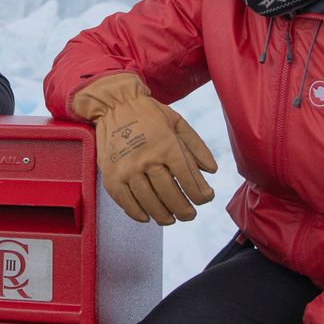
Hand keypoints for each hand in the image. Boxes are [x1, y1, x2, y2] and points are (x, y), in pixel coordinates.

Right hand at [70, 73, 217, 225]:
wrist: (115, 104)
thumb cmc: (149, 114)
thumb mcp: (178, 123)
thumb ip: (197, 147)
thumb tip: (212, 171)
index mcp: (166, 145)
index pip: (187, 179)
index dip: (199, 194)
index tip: (205, 199)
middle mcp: (146, 159)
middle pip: (169, 194)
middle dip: (184, 209)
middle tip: (190, 215)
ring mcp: (127, 169)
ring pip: (149, 202)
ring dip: (163, 216)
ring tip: (171, 219)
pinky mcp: (111, 176)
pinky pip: (126, 202)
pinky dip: (138, 213)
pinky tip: (147, 216)